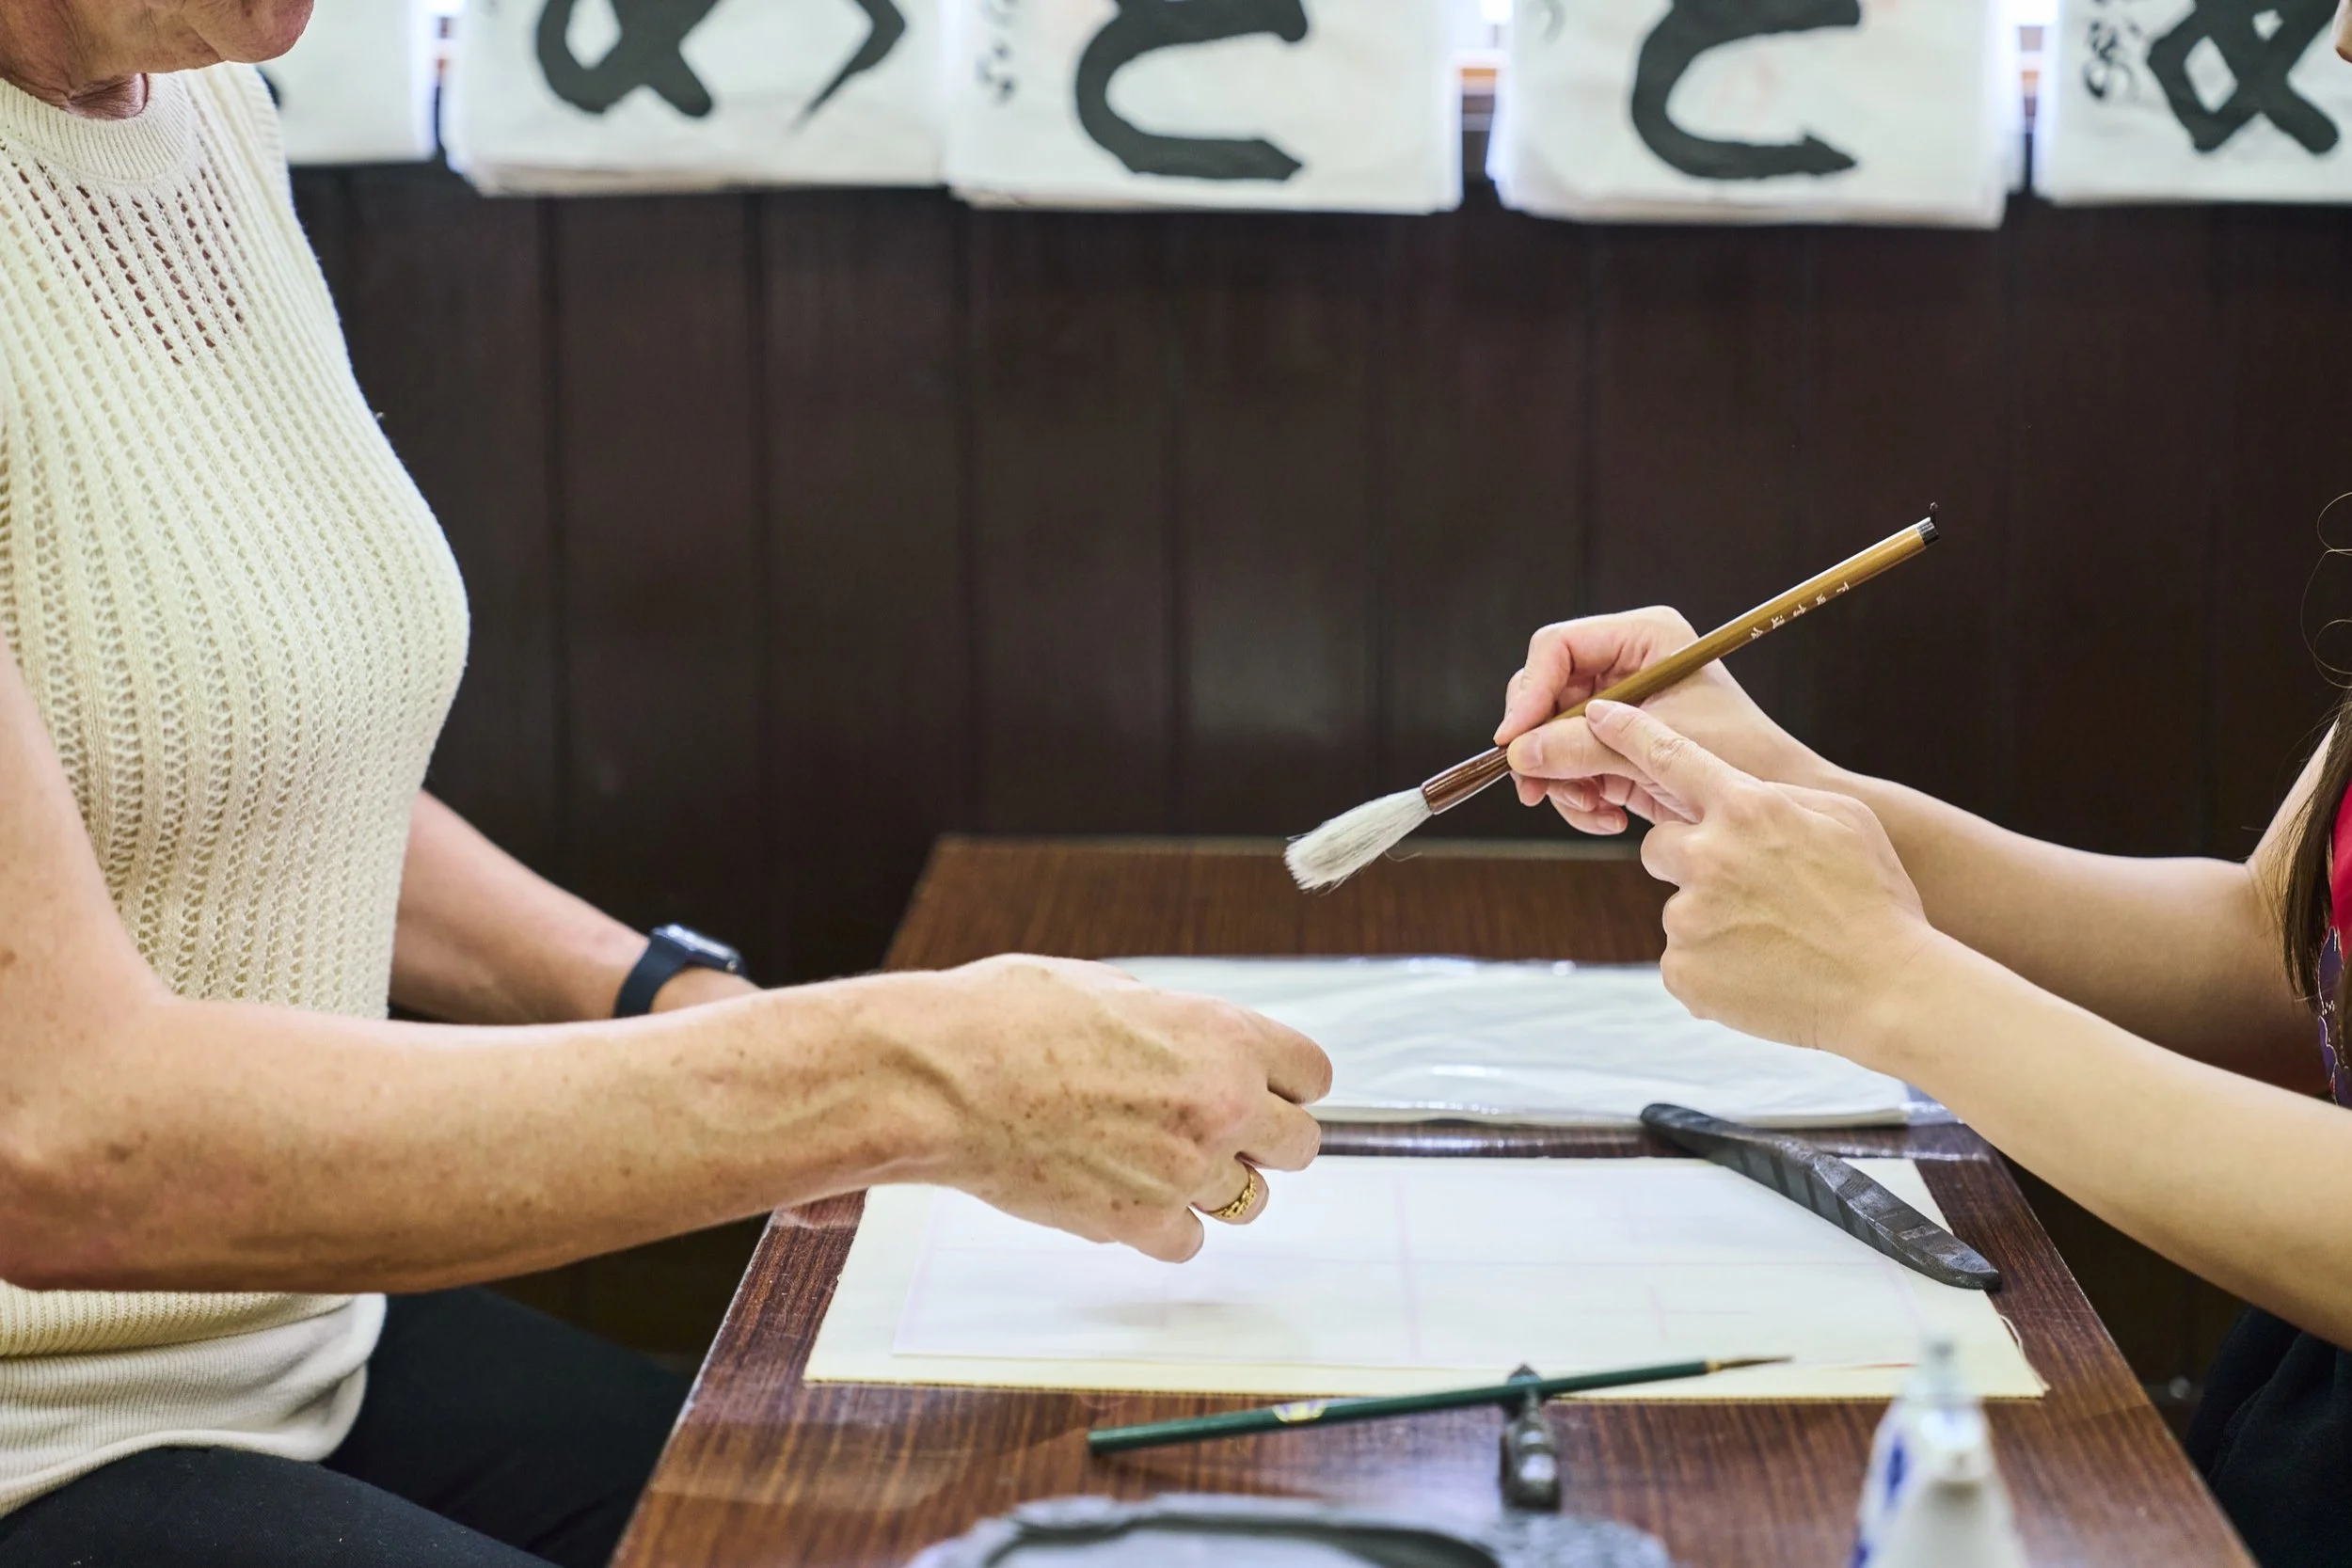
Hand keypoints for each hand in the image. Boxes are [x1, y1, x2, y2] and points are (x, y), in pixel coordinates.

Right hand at [889, 956, 1330, 1261]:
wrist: (944, 1078)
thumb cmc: (1009, 1019)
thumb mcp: (1113, 988)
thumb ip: (1175, 1024)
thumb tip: (1191, 1041)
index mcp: (1222, 1036)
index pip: (1313, 1074)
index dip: (1288, 1082)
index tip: (1269, 1088)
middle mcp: (1220, 1106)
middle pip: (1300, 1146)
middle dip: (1264, 1139)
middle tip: (1218, 1130)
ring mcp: (1184, 1171)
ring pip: (1249, 1201)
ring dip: (1215, 1184)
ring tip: (1158, 1160)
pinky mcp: (1139, 1223)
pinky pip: (1187, 1242)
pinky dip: (1164, 1226)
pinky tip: (1124, 1193)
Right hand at [1494, 608, 1818, 834]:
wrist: (1776, 803)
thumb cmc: (1740, 759)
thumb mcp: (1657, 749)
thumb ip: (1582, 747)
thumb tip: (1517, 754)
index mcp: (1644, 637)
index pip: (1557, 647)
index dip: (1529, 692)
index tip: (1513, 741)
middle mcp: (1625, 664)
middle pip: (1544, 693)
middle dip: (1540, 747)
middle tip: (1534, 790)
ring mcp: (1618, 708)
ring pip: (1548, 736)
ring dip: (1560, 781)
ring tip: (1591, 810)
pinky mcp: (1616, 747)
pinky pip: (1567, 766)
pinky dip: (1578, 798)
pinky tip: (1608, 817)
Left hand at [1581, 700, 1936, 1062]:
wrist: (1888, 990)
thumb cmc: (1876, 901)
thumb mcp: (1845, 821)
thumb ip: (1778, 799)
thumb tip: (1738, 797)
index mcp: (1746, 808)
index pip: (1670, 756)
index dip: (1628, 732)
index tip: (1596, 715)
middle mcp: (1706, 855)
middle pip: (1659, 845)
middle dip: (1692, 861)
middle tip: (1748, 889)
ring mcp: (1688, 915)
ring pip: (1679, 907)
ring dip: (1712, 920)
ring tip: (1774, 939)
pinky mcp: (1681, 969)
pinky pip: (1683, 959)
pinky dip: (1714, 966)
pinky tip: (1762, 971)